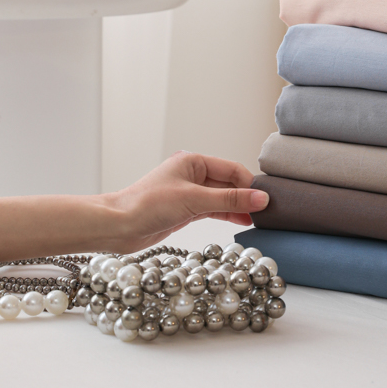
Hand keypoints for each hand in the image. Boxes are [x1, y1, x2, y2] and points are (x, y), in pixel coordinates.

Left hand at [105, 151, 268, 252]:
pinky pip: (213, 209)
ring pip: (222, 198)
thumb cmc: (147, 204)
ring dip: (239, 207)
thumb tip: (261, 198)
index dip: (250, 183)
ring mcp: (189, 193)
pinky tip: (242, 222)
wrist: (119, 226)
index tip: (267, 199)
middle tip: (267, 212)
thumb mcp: (194, 200)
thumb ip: (230, 200)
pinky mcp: (185, 210)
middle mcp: (192, 175)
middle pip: (229, 183)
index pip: (232, 169)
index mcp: (193, 161)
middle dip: (246, 197)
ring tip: (259, 220)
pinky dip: (228, 215)